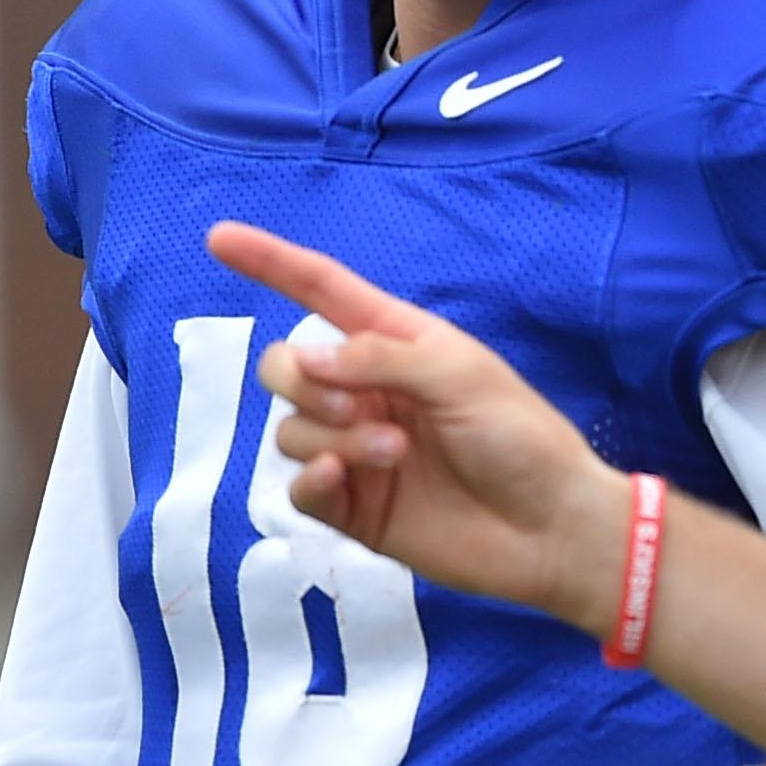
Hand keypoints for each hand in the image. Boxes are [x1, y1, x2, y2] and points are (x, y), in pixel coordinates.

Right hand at [205, 221, 635, 630]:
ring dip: (330, 436)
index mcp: (396, 343)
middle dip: (303, 381)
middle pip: (285, 366)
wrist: (548, 528)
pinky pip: (297, 486)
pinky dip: (310, 478)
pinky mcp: (353, 508)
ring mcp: (356, 451)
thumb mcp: (458, 373)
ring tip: (393, 454)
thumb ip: (376, 356)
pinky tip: (342, 480)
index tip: (218, 238)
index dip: (270, 263)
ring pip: (289, 428)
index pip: (320, 292)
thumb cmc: (520, 438)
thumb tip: (302, 360)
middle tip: (357, 408)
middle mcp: (367, 392)